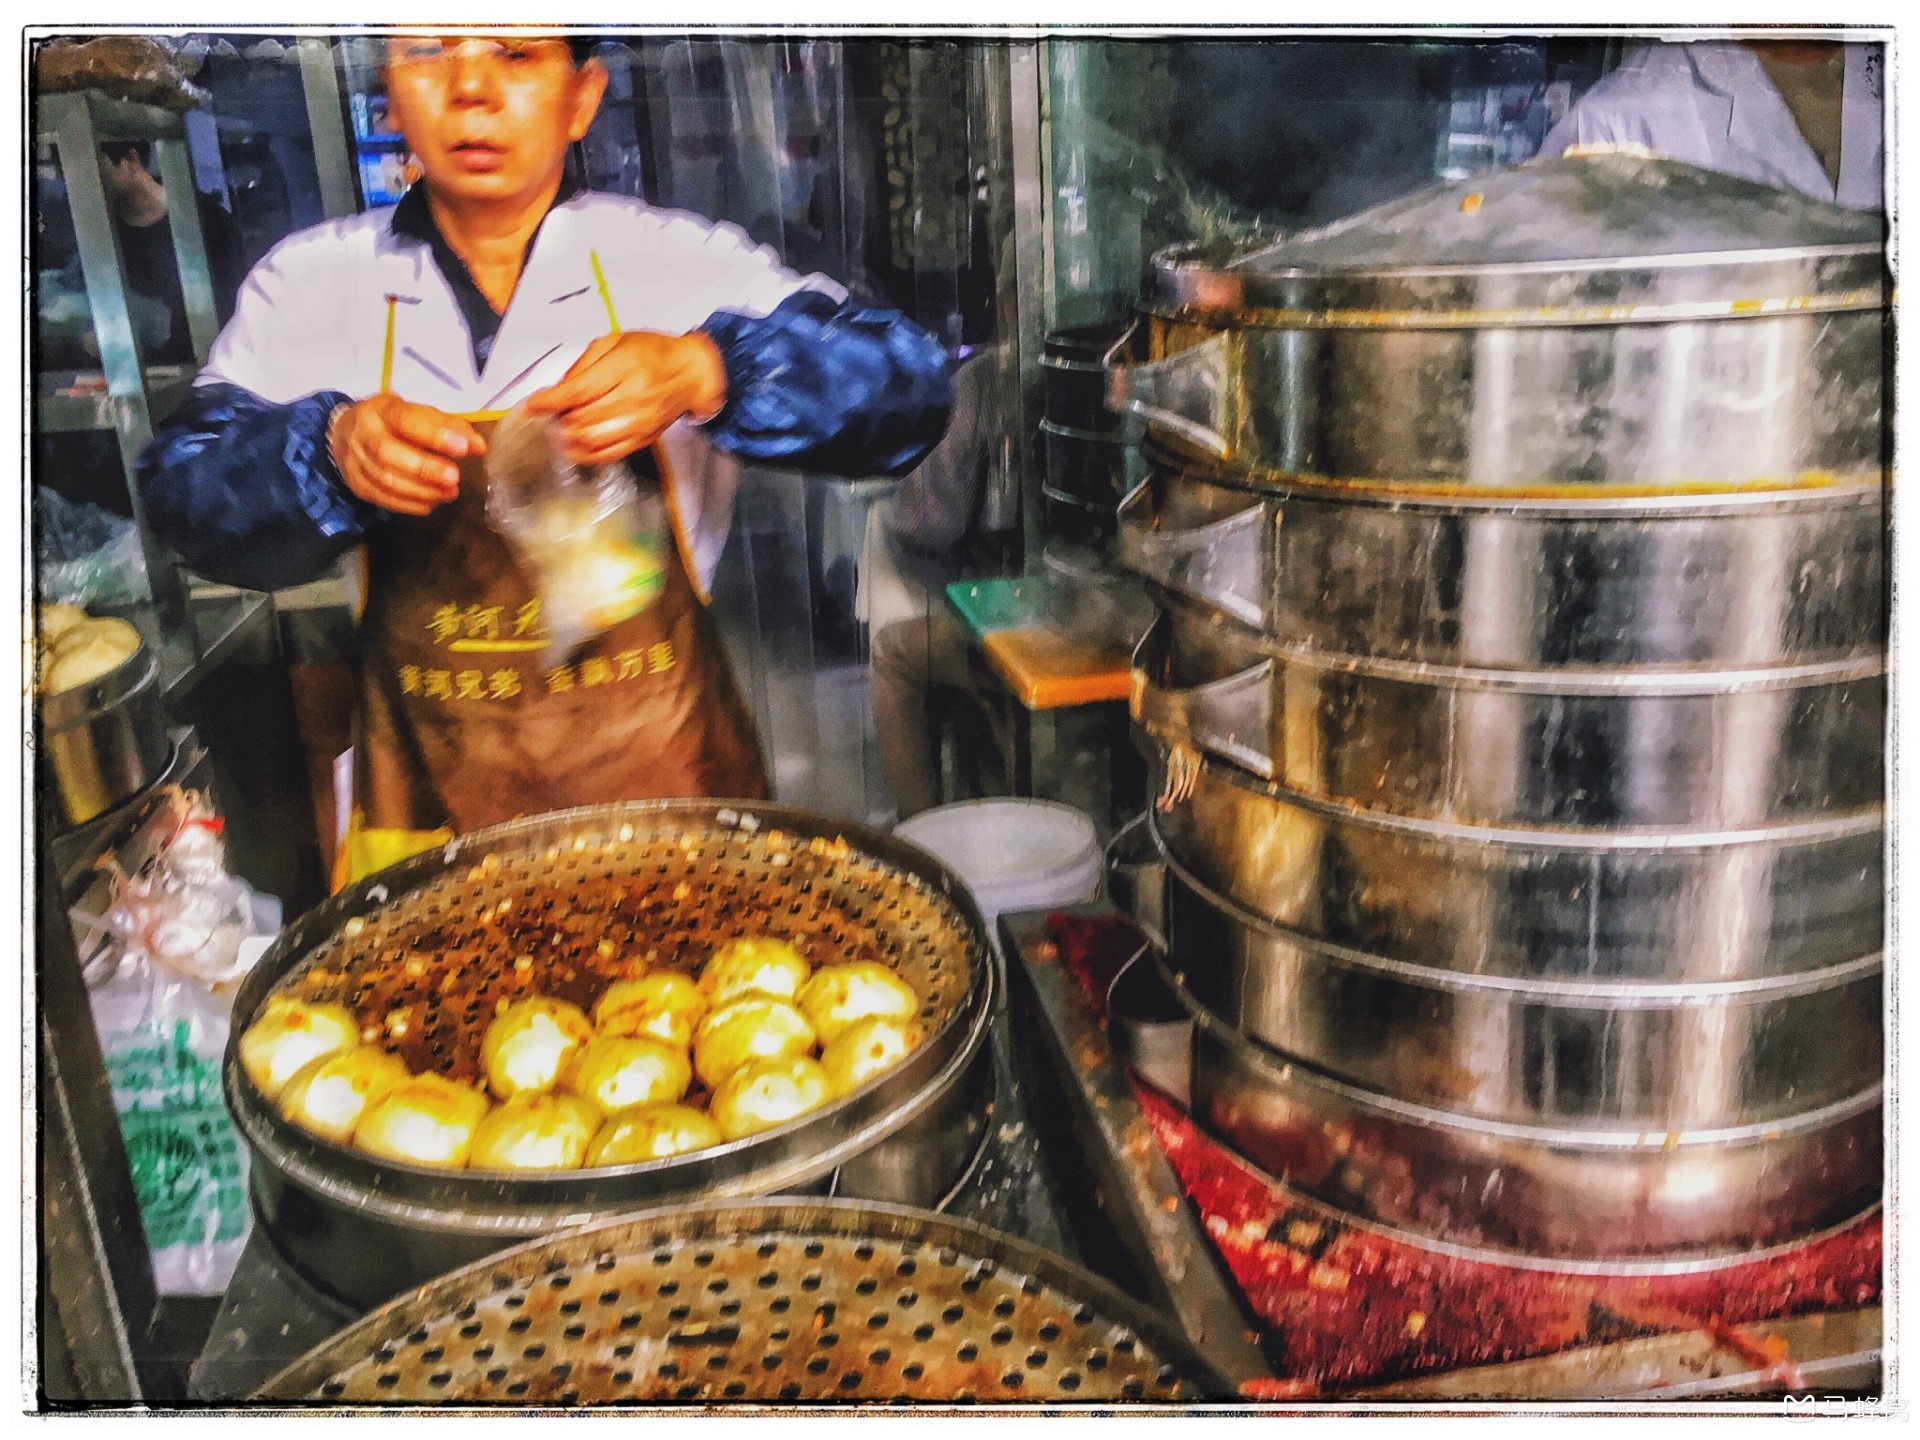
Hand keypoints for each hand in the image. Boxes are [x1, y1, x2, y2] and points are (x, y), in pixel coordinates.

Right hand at [328, 393, 485, 515]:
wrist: (346, 432)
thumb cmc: (392, 422)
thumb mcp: (418, 413)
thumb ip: (449, 427)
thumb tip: (478, 446)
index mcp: (381, 410)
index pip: (405, 420)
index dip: (434, 435)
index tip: (463, 448)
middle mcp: (364, 434)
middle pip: (389, 454)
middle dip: (426, 469)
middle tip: (454, 477)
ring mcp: (356, 461)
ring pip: (387, 481)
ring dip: (423, 491)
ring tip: (450, 492)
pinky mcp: (357, 485)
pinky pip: (384, 499)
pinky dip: (412, 504)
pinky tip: (432, 502)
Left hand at [522, 331, 726, 467]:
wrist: (692, 373)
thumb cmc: (655, 353)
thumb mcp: (616, 341)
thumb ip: (584, 364)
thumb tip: (558, 389)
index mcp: (625, 367)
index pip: (579, 390)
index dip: (550, 401)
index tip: (532, 405)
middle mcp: (634, 397)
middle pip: (582, 418)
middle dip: (559, 419)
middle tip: (550, 413)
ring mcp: (640, 422)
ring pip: (592, 440)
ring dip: (568, 438)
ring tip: (561, 429)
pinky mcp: (643, 439)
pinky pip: (608, 454)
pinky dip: (585, 455)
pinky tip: (574, 447)